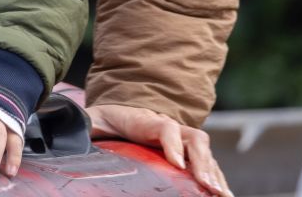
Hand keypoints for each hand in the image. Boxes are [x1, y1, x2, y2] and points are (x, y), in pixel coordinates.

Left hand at [87, 103, 229, 195]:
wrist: (117, 113)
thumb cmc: (105, 120)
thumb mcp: (93, 120)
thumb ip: (88, 121)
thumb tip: (78, 123)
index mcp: (145, 120)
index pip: (165, 127)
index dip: (172, 144)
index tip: (177, 164)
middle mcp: (169, 126)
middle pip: (193, 138)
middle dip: (203, 162)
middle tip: (207, 185)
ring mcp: (181, 137)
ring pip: (205, 151)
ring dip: (215, 173)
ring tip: (221, 194)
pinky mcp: (187, 150)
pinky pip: (207, 162)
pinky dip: (217, 176)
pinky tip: (223, 193)